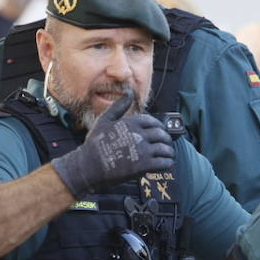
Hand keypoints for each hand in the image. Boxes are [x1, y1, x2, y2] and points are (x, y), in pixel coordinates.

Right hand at [50, 95, 174, 197]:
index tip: (160, 130)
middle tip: (166, 143)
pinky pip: (163, 162)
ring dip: (169, 151)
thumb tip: (129, 93)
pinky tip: (167, 162)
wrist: (89, 166)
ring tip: (169, 154)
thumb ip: (119, 106)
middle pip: (161, 135)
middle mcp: (139, 135)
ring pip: (165, 148)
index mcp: (132, 123)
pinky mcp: (144, 166)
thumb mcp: (104, 120)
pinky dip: (168, 162)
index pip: (153, 122)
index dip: (159, 126)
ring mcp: (143, 151)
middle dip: (166, 139)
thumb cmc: (95, 143)